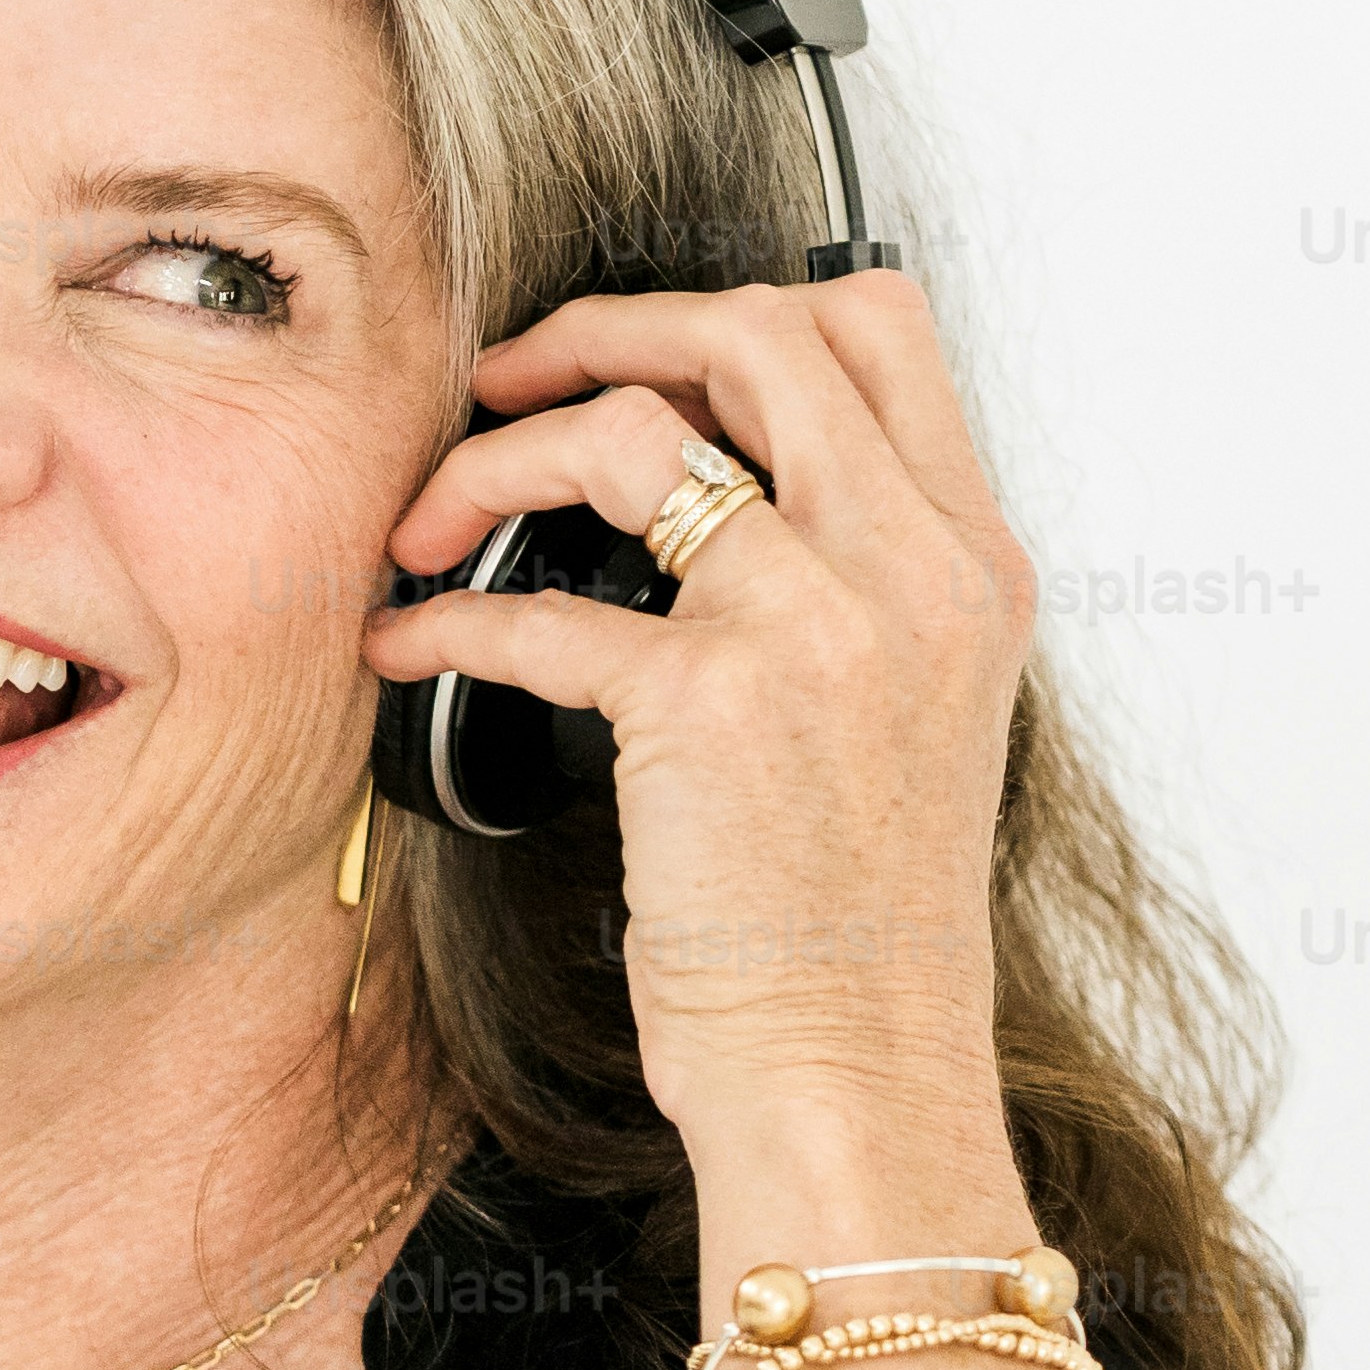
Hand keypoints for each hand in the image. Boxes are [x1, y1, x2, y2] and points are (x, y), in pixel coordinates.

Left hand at [357, 267, 1034, 1176]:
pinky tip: (402, 648)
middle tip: (503, 381)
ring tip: (429, 517)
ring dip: (499, 457)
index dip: (728, 302)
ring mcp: (816, 630)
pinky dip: (442, 619)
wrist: (859, 1067)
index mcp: (967, 561)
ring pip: (638, 432)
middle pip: (760, 331)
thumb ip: (857, 582)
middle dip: (601, 328)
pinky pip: (535, 608)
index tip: (630, 349)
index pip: (878, 328)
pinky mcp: (707, 709)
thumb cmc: (858, 919)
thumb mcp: (913, 712)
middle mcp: (911, 571)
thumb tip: (729, 486)